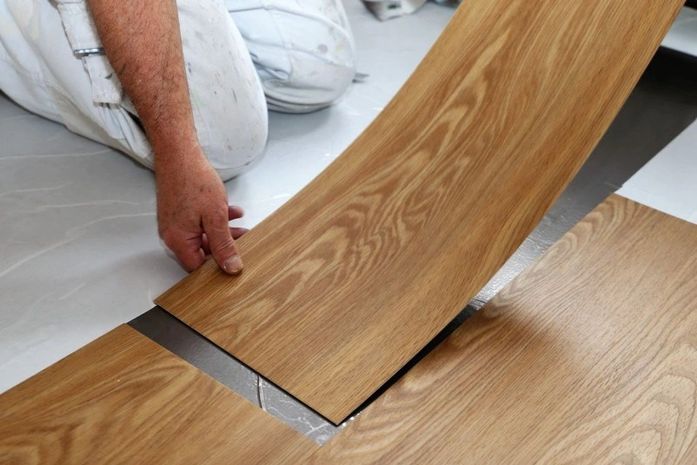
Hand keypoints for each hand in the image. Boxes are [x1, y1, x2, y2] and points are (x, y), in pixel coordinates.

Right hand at [156, 145, 246, 273]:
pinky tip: (231, 212)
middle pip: (201, 252)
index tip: (235, 263)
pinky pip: (199, 224)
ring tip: (242, 226)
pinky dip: (215, 221)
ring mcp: (175, 223)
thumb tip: (231, 267)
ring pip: (202, 236)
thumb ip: (223, 245)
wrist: (179, 154)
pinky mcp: (179, 213)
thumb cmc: (193, 180)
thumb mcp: (216, 217)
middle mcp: (172, 235)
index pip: (198, 268)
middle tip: (244, 241)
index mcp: (178, 240)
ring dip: (223, 232)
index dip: (217, 267)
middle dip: (224, 247)